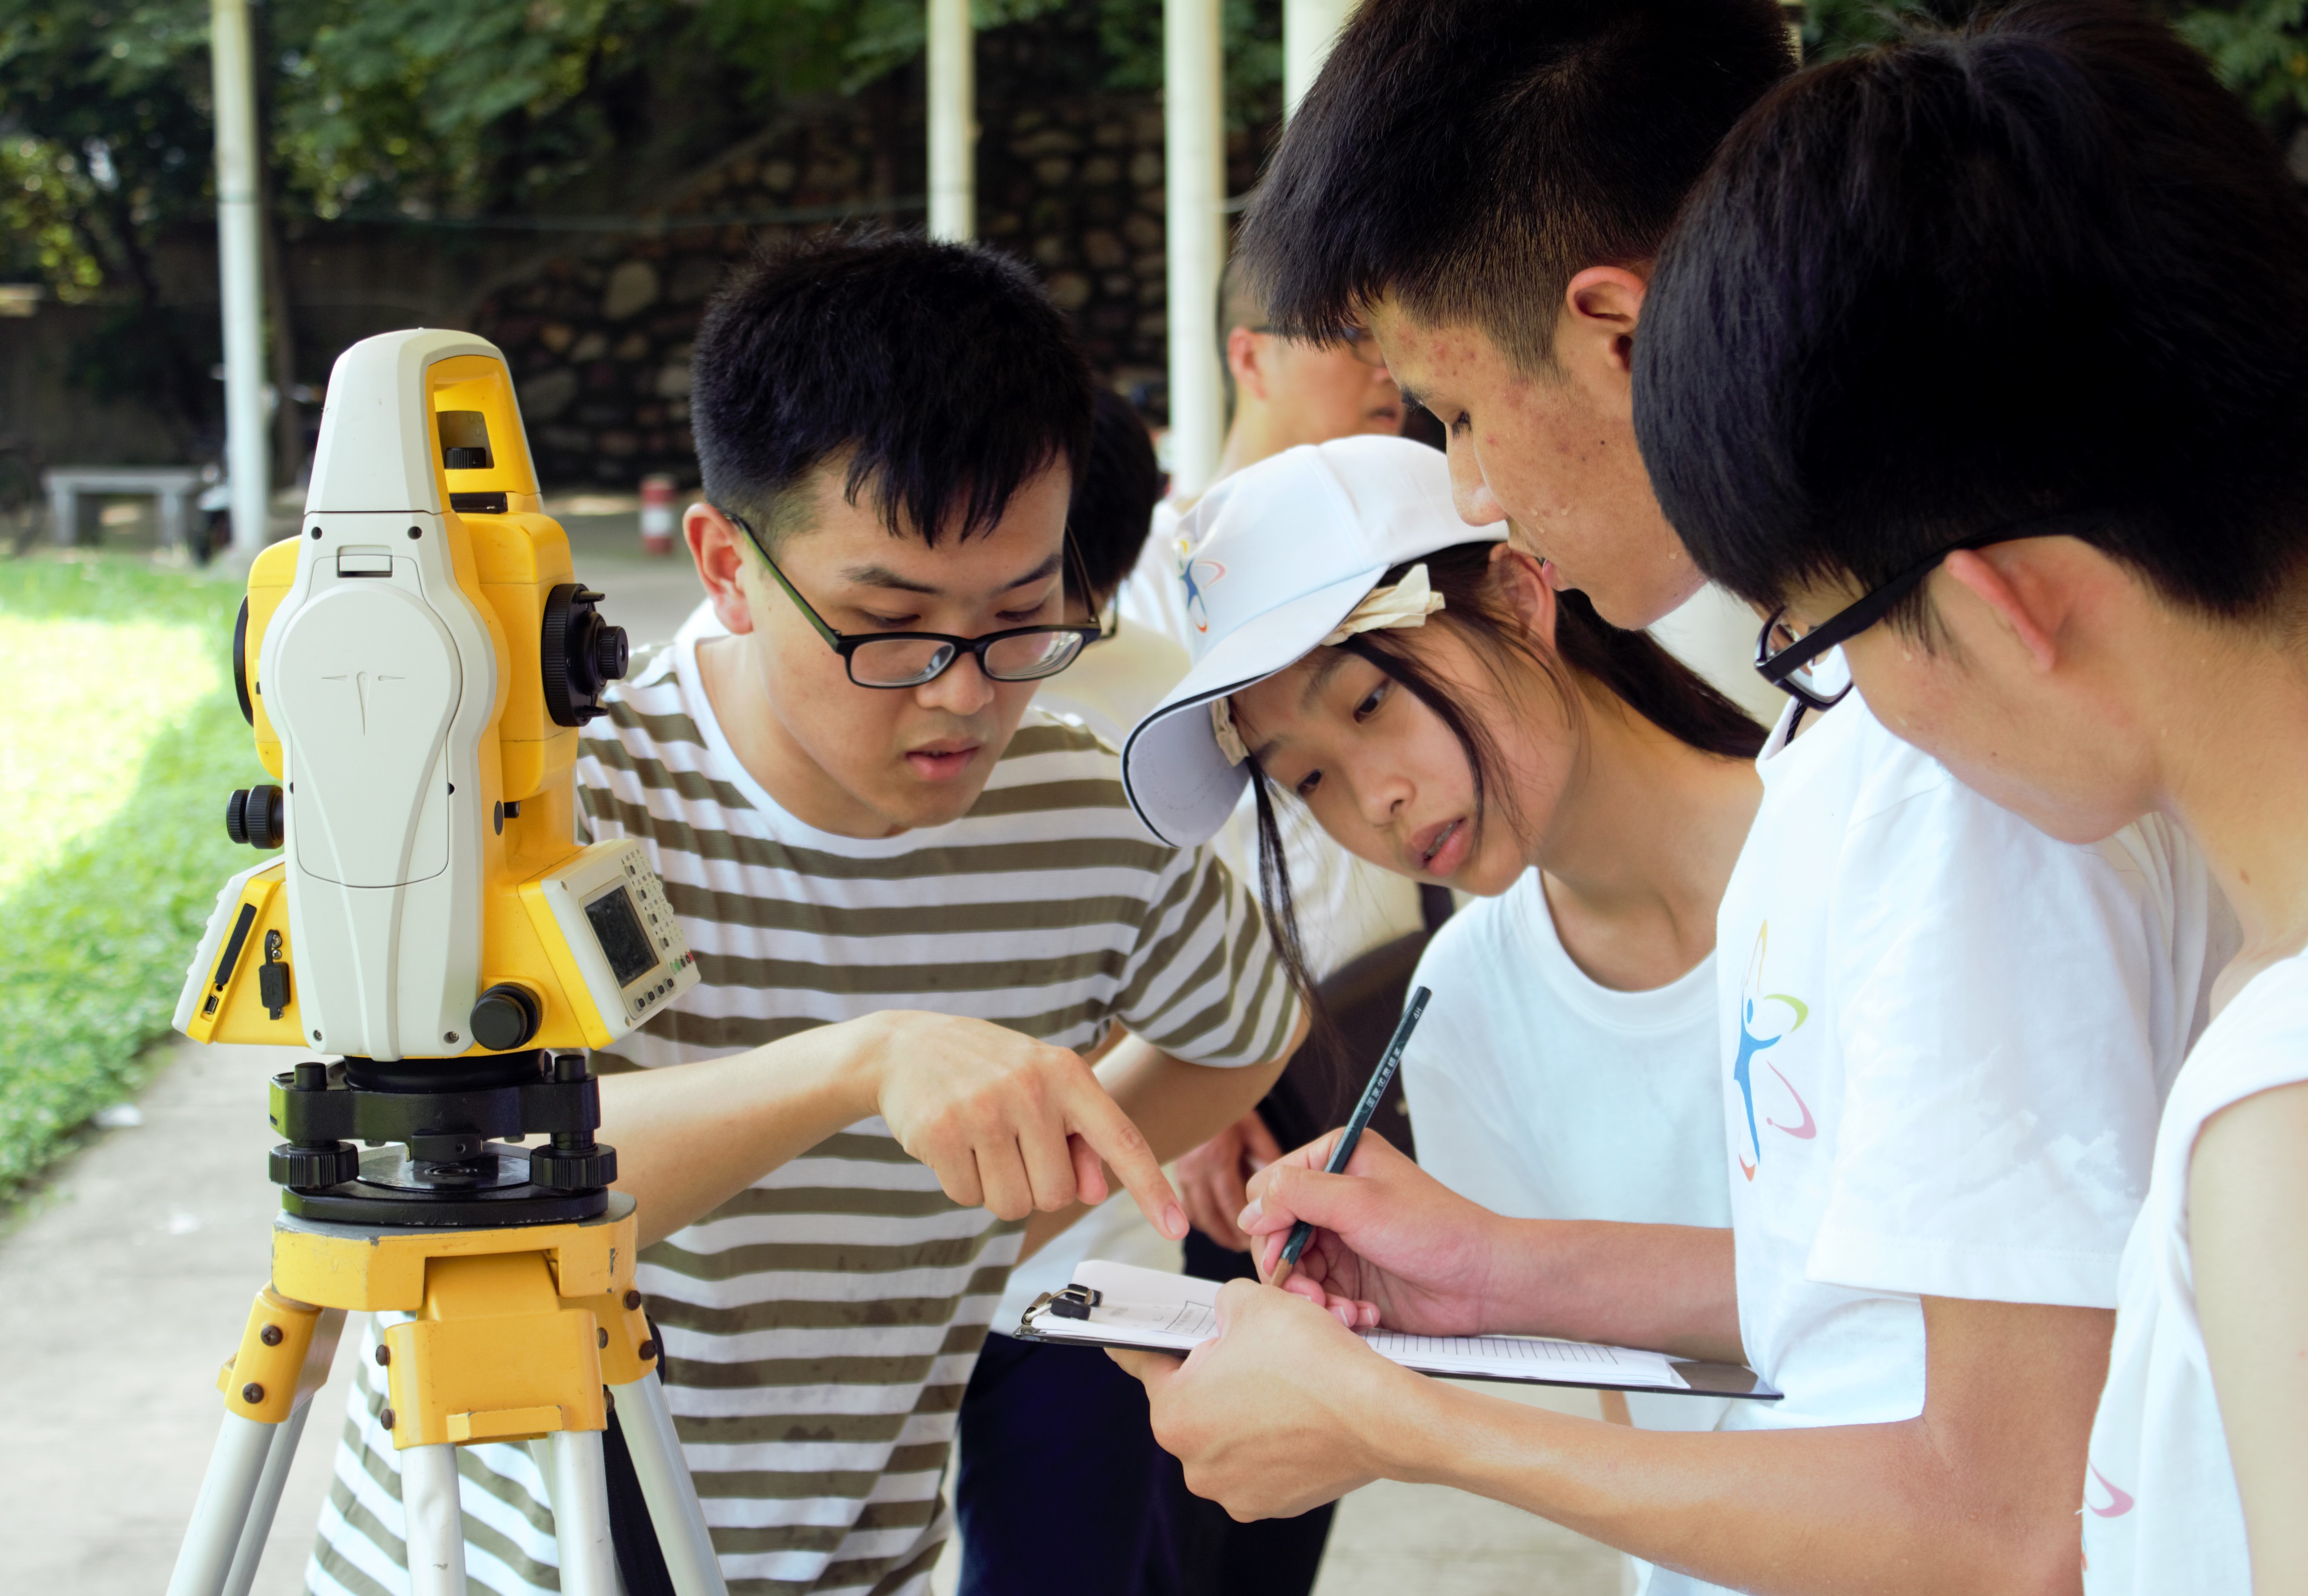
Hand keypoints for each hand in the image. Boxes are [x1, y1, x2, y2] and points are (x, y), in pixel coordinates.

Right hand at [852, 1010, 1186, 1237]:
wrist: (904, 1047)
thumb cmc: (990, 1072)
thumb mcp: (1043, 1087)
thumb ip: (1079, 1138)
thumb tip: (1096, 1194)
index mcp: (1067, 1074)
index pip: (1122, 1139)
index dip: (1152, 1189)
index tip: (1178, 1229)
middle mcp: (1031, 1089)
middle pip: (1058, 1194)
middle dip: (1037, 1185)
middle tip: (1012, 1145)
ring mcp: (984, 1110)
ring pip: (1014, 1205)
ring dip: (999, 1189)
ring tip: (983, 1143)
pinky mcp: (941, 1133)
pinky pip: (968, 1198)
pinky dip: (962, 1184)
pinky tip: (953, 1144)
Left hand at [1110, 1279, 1419, 1519]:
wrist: (1380, 1415)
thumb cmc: (1312, 1359)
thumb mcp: (1251, 1301)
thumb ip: (1219, 1305)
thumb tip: (1222, 1318)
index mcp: (1175, 1415)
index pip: (1147, 1365)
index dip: (1144, 1342)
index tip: (1124, 1341)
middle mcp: (1197, 1464)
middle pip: (1193, 1402)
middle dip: (1216, 1373)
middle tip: (1251, 1347)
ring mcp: (1237, 1490)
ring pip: (1229, 1431)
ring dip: (1246, 1405)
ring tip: (1284, 1378)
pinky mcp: (1275, 1501)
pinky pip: (1262, 1457)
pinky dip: (1275, 1435)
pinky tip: (1301, 1410)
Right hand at [1175, 1110, 1284, 1248]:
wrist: (1196, 1088)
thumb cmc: (1228, 1108)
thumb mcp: (1253, 1128)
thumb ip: (1267, 1155)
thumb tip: (1282, 1183)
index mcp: (1217, 1158)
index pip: (1230, 1205)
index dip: (1245, 1228)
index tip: (1260, 1240)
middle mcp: (1197, 1169)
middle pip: (1211, 1217)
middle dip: (1231, 1237)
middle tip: (1250, 1249)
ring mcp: (1184, 1172)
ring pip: (1197, 1215)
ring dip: (1216, 1232)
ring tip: (1236, 1241)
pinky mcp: (1178, 1173)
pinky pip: (1187, 1206)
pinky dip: (1201, 1220)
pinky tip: (1216, 1223)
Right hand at [1240, 1128, 1497, 1335]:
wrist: (1482, 1282)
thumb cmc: (1436, 1230)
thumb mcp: (1359, 1202)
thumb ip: (1297, 1195)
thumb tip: (1249, 1210)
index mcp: (1335, 1159)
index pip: (1269, 1187)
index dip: (1269, 1224)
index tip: (1285, 1254)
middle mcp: (1333, 1197)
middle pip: (1273, 1235)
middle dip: (1289, 1271)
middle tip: (1312, 1296)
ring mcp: (1340, 1238)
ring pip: (1292, 1272)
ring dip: (1313, 1299)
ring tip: (1344, 1312)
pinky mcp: (1350, 1277)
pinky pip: (1317, 1297)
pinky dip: (1333, 1312)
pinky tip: (1363, 1316)